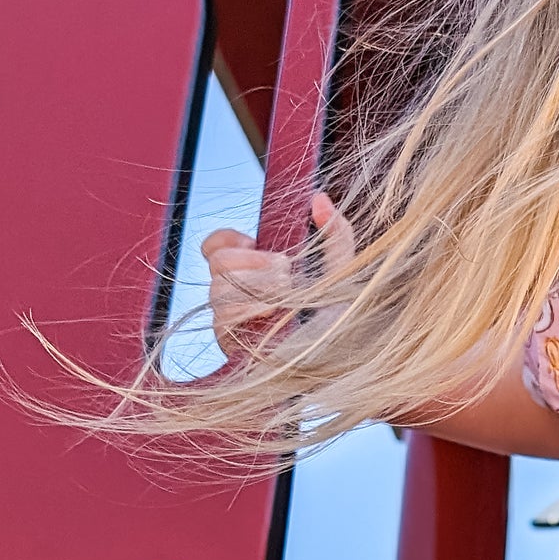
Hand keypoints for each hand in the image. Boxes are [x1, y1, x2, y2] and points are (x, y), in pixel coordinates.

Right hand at [200, 191, 354, 357]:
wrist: (345, 361)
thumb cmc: (343, 320)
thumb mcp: (342, 271)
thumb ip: (336, 233)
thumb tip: (319, 197)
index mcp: (252, 274)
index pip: (213, 247)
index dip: (226, 239)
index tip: (253, 242)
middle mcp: (235, 298)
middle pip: (216, 265)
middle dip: (251, 262)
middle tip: (285, 269)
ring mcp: (231, 324)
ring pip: (218, 290)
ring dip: (256, 285)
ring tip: (287, 292)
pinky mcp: (233, 347)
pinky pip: (224, 319)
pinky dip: (250, 309)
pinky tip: (275, 310)